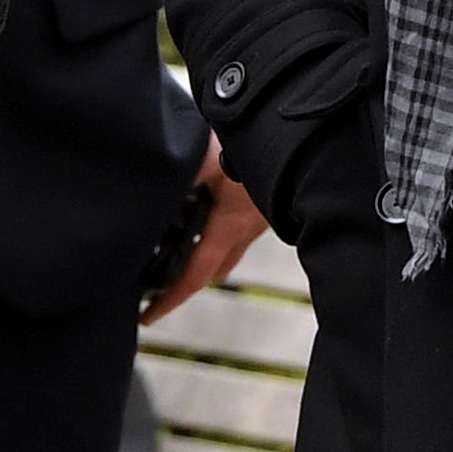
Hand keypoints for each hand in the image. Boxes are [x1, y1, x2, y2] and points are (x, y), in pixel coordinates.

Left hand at [141, 138, 268, 323]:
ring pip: (231, 246)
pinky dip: (223, 224)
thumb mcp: (208, 157)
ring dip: (209, 249)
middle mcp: (249, 228)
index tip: (150, 315)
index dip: (171, 299)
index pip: (195, 274)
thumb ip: (182, 176)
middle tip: (161, 278)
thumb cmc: (255, 146)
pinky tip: (211, 201)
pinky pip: (243, 224)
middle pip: (215, 269)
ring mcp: (262, 215)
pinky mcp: (269, 200)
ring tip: (181, 237)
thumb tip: (155, 184)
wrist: (301, 136)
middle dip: (190, 277)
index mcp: (230, 226)